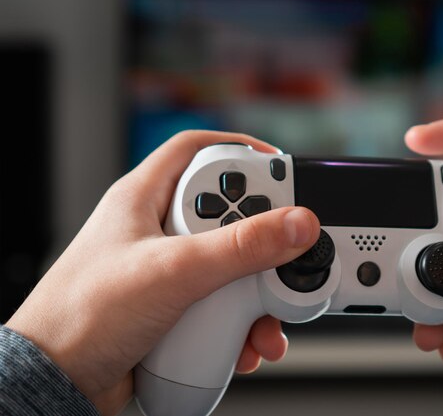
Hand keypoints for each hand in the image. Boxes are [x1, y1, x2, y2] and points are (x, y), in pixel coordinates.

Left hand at [5, 131, 319, 414]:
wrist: (58, 383)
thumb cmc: (81, 317)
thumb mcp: (173, 272)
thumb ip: (239, 247)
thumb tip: (294, 225)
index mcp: (143, 199)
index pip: (196, 150)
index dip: (240, 150)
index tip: (280, 168)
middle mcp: (156, 231)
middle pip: (225, 212)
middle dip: (258, 236)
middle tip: (279, 250)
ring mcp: (166, 271)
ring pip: (229, 264)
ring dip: (257, 291)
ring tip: (266, 313)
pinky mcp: (175, 308)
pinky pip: (222, 304)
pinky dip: (243, 322)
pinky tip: (248, 341)